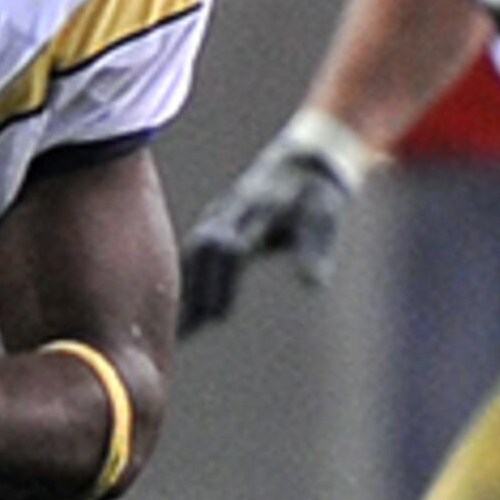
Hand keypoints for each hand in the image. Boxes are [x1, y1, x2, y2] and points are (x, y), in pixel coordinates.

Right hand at [176, 114, 366, 333]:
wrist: (299, 165)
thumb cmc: (315, 197)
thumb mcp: (322, 218)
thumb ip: (314, 249)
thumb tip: (313, 285)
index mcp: (252, 212)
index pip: (226, 250)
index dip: (220, 284)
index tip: (217, 318)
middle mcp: (226, 215)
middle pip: (199, 255)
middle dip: (193, 293)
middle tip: (186, 334)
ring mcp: (214, 218)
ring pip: (191, 256)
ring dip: (185, 291)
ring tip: (177, 332)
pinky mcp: (210, 226)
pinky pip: (192, 257)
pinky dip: (186, 283)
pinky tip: (181, 311)